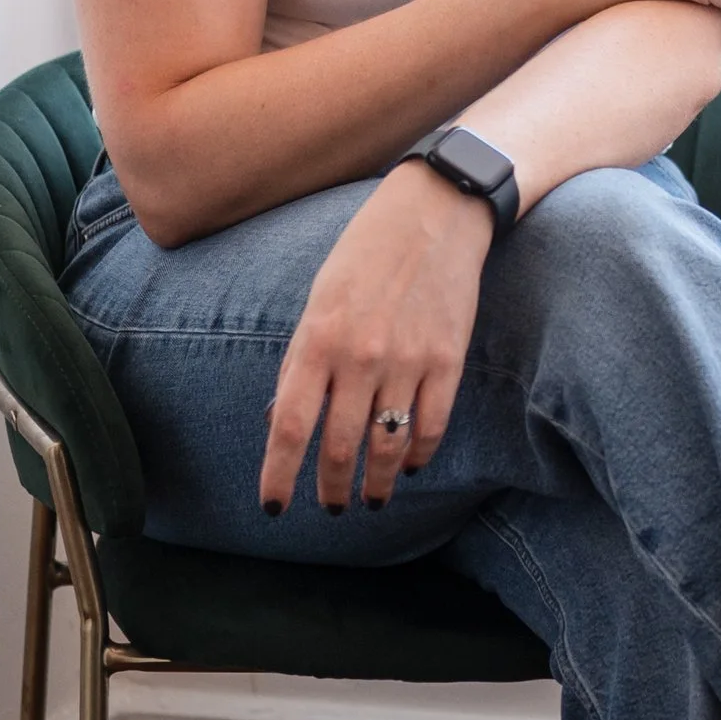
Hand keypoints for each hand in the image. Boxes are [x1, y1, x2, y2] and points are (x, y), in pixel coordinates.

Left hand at [259, 163, 493, 514]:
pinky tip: (409, 467)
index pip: (288, 426)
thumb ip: (301, 360)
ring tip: (369, 500)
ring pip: (387, 448)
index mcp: (317, 339)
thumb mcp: (319, 298)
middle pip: (339, 447)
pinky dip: (418, 456)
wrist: (436, 211)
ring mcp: (406, 360)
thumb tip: (280, 418)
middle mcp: (359, 357)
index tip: (273, 508)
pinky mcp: (447, 360)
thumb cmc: (366, 253)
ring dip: (375, 484)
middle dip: (332, 488)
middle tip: (330, 507)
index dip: (278, 475)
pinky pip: (430, 427)